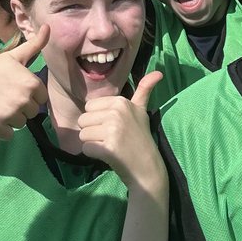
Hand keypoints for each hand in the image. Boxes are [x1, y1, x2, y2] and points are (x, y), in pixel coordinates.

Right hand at [0, 25, 50, 138]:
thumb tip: (49, 27)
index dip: (28, 95)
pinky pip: (9, 135)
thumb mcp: (13, 56)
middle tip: (3, 96)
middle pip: (32, 113)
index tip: (13, 88)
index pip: (40, 99)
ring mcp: (9, 114)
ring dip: (10, 118)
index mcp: (31, 83)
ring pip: (21, 124)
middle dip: (20, 107)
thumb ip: (35, 45)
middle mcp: (23, 99)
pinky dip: (0, 129)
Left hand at [78, 72, 165, 188]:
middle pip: (83, 120)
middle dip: (93, 131)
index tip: (114, 127)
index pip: (89, 107)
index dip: (97, 119)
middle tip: (112, 138)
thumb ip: (145, 89)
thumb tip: (159, 72)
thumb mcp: (142, 110)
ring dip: (93, 143)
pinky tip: (108, 155)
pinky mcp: (108, 147)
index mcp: (121, 101)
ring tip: (111, 146)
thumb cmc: (141, 137)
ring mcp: (112, 130)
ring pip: (82, 134)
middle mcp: (116, 112)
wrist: (148, 168)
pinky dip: (94, 154)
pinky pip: (86, 148)